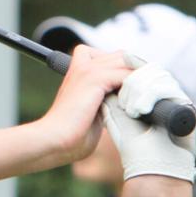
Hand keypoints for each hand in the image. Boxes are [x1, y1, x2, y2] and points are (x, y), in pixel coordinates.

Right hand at [39, 45, 133, 165]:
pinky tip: (133, 105)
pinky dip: (135, 88)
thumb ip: (108, 101)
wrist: (53, 140)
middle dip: (134, 73)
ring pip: (126, 61)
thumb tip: (131, 101)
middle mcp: (83, 67)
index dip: (124, 70)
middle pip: (122, 55)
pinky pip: (126, 74)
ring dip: (138, 78)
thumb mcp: (94, 113)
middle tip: (142, 94)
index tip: (132, 90)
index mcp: (79, 73)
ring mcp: (87, 70)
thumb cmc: (71, 135)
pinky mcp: (94, 79)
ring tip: (141, 98)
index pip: (110, 57)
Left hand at [103, 59, 195, 181]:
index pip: (140, 72)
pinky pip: (169, 88)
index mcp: (149, 97)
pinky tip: (140, 109)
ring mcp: (177, 101)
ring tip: (131, 110)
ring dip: (140, 90)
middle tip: (122, 99)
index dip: (129, 67)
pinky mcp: (188, 107)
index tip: (115, 65)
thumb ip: (113, 97)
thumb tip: (105, 72)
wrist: (153, 170)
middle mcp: (165, 97)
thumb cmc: (134, 150)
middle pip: (151, 71)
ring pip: (159, 77)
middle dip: (132, 81)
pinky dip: (152, 95)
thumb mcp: (117, 118)